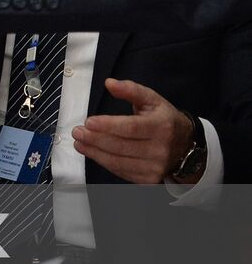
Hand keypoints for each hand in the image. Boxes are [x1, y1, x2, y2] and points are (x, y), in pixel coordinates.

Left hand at [72, 78, 196, 183]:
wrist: (186, 145)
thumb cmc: (164, 119)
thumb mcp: (152, 100)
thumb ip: (131, 90)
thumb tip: (109, 83)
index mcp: (162, 126)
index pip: (131, 127)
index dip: (108, 125)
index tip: (88, 122)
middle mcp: (161, 149)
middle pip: (121, 146)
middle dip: (95, 139)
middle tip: (77, 132)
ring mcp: (155, 167)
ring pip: (118, 161)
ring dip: (94, 152)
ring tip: (79, 143)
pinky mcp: (149, 179)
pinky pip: (121, 171)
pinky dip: (104, 162)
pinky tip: (92, 153)